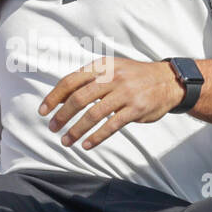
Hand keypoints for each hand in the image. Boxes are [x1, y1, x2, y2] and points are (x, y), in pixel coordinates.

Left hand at [39, 57, 182, 148]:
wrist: (169, 81)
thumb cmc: (135, 77)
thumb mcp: (113, 68)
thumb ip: (90, 79)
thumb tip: (62, 97)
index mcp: (102, 66)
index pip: (70, 81)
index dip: (54, 97)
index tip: (43, 111)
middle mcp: (112, 77)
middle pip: (79, 98)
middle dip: (62, 115)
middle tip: (52, 128)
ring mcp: (125, 93)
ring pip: (93, 114)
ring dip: (76, 130)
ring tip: (66, 141)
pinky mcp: (136, 109)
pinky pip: (112, 125)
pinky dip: (96, 137)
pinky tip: (86, 145)